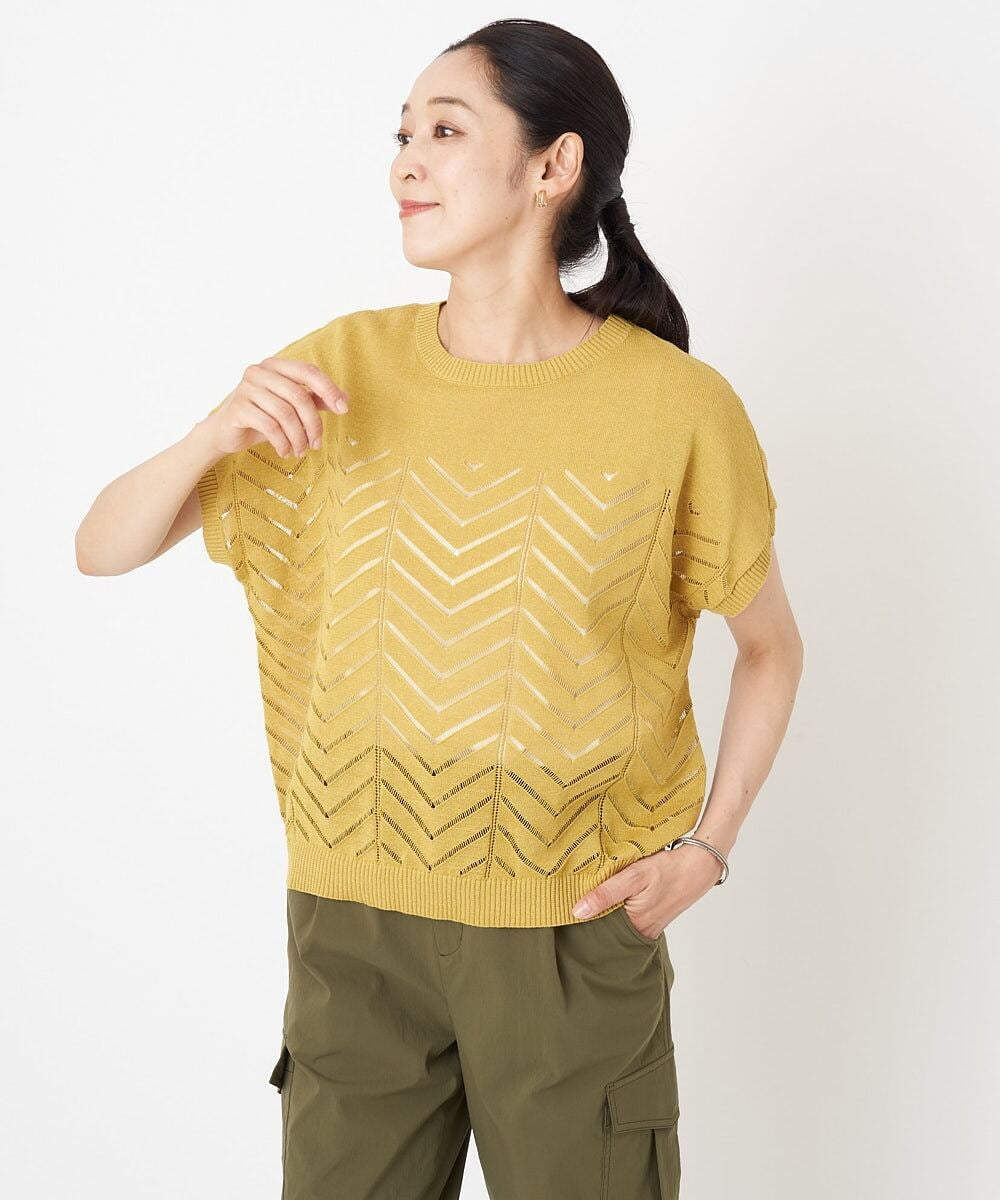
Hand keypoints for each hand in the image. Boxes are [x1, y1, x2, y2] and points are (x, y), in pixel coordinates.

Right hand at [203, 357, 349, 459]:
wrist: (227, 433)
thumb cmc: (263, 418)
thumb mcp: (292, 408)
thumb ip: (315, 400)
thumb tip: (344, 401)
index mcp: (275, 366)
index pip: (308, 371)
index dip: (329, 389)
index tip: (344, 410)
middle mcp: (259, 371)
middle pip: (299, 396)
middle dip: (313, 424)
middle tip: (316, 445)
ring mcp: (246, 388)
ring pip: (285, 413)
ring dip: (298, 437)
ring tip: (301, 451)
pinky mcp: (237, 408)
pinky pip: (270, 426)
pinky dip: (283, 443)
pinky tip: (285, 452)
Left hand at [571, 844, 723, 938]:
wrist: (699, 866)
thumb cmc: (667, 869)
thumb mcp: (633, 876)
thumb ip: (605, 894)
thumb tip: (577, 912)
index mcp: (634, 928)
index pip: (597, 931)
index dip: (582, 920)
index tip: (565, 909)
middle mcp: (641, 934)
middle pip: (607, 930)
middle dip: (592, 918)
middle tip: (575, 902)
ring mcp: (648, 929)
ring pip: (618, 925)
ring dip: (607, 913)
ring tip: (592, 898)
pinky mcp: (653, 921)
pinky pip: (629, 921)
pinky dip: (620, 910)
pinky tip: (616, 898)